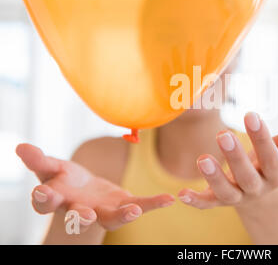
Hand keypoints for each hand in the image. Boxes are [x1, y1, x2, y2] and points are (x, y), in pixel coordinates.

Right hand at [16, 144, 174, 231]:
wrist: (87, 193)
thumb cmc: (66, 180)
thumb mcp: (52, 168)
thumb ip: (39, 160)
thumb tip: (20, 147)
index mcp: (59, 198)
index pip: (46, 202)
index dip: (44, 198)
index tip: (42, 193)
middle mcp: (81, 210)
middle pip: (78, 217)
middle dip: (80, 217)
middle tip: (83, 216)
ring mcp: (104, 211)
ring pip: (111, 219)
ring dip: (121, 216)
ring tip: (133, 211)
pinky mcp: (124, 206)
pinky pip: (140, 205)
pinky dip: (154, 203)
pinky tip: (169, 198)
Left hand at [178, 111, 277, 208]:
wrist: (262, 191)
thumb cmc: (273, 159)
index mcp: (276, 173)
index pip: (271, 158)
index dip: (262, 138)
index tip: (251, 115)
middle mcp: (258, 188)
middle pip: (247, 177)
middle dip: (235, 157)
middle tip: (223, 135)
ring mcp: (238, 197)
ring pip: (226, 192)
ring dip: (215, 178)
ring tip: (202, 159)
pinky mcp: (219, 201)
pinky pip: (207, 204)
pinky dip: (195, 201)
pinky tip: (182, 193)